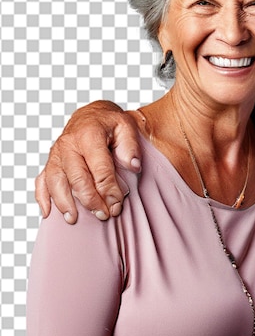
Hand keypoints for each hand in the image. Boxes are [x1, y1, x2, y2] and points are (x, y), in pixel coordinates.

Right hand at [35, 101, 141, 223]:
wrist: (93, 116)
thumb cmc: (110, 123)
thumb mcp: (126, 127)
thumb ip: (130, 146)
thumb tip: (133, 166)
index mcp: (89, 134)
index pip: (99, 167)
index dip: (108, 188)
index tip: (117, 203)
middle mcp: (68, 144)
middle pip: (77, 177)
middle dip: (90, 199)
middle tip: (103, 214)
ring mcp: (56, 154)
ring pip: (56, 181)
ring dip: (64, 202)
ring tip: (73, 219)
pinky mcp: (51, 162)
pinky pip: (42, 181)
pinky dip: (42, 197)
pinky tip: (48, 213)